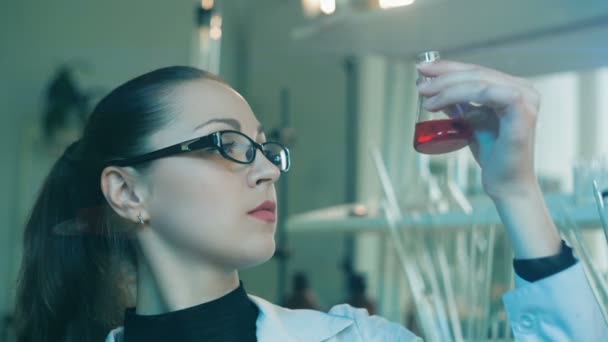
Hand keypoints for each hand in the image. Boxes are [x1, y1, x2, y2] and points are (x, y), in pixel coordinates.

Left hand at [417, 60, 561, 258]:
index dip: (448, 68)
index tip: (422, 70)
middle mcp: (524, 89)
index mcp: (513, 89)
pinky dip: (459, 94)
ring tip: (426, 98)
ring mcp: (526, 98)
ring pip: (479, 81)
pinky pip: (487, 93)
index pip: (477, 72)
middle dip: (444, 76)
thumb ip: (458, 105)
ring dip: (447, 87)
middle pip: (477, 73)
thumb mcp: (469, 123)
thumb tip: (433, 88)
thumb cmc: (491, 155)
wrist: (506, 184)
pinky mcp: (523, 110)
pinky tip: (439, 104)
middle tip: (420, 85)